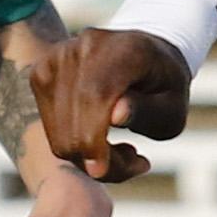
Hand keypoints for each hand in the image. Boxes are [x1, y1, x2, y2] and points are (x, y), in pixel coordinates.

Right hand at [33, 26, 184, 184]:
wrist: (145, 55)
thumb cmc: (164, 86)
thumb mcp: (173, 106)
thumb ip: (148, 110)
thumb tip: (115, 116)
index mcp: (125, 49)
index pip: (95, 96)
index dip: (92, 138)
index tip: (101, 171)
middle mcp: (85, 45)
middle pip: (72, 114)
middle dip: (94, 155)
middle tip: (134, 163)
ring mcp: (58, 56)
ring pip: (57, 126)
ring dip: (86, 154)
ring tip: (125, 150)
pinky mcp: (42, 72)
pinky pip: (49, 124)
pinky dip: (73, 142)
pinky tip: (103, 138)